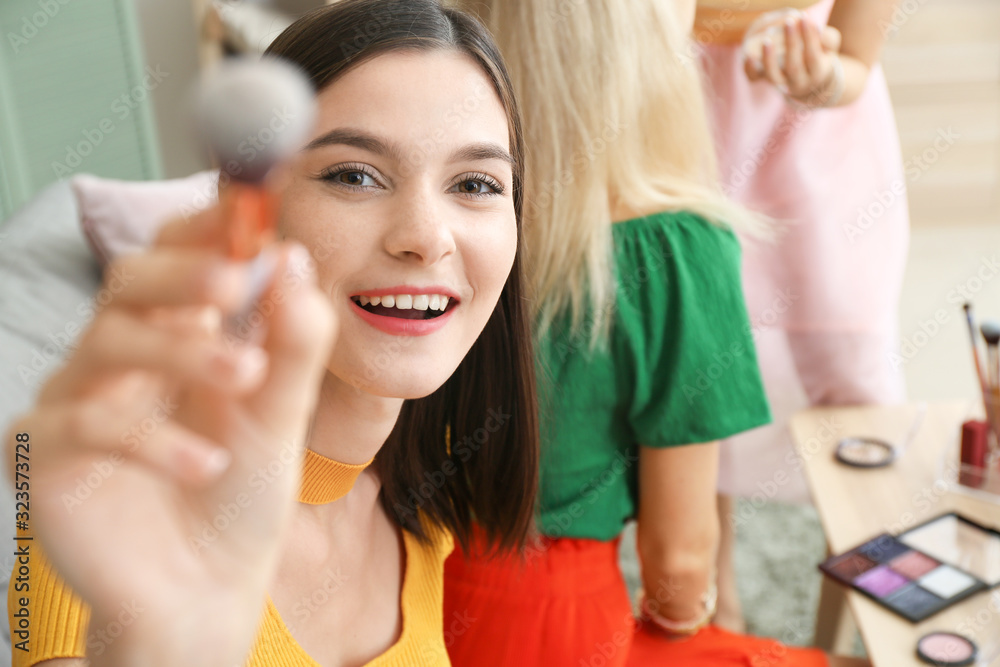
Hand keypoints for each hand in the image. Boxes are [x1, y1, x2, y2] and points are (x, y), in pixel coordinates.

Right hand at [6, 196, 335, 664]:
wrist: (206, 586)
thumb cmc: (240, 492)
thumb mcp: (282, 413)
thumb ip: (293, 340)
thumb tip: (293, 258)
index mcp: (179, 335)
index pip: (179, 259)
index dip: (207, 230)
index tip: (247, 209)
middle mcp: (122, 356)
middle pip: (130, 281)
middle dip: (184, 272)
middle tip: (236, 279)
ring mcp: (80, 400)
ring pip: (110, 340)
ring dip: (185, 353)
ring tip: (249, 379)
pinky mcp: (50, 455)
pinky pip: (88, 425)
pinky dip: (154, 440)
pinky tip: (208, 464)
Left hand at [745, 15, 842, 105]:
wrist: (809, 80)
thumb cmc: (820, 55)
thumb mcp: (829, 47)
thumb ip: (827, 38)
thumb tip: (818, 28)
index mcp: (817, 72)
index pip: (812, 56)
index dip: (809, 37)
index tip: (805, 17)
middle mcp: (799, 82)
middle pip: (793, 66)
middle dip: (791, 43)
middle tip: (789, 21)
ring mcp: (782, 84)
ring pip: (774, 76)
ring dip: (769, 58)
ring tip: (767, 40)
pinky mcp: (767, 80)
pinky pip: (758, 78)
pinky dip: (751, 68)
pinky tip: (749, 56)